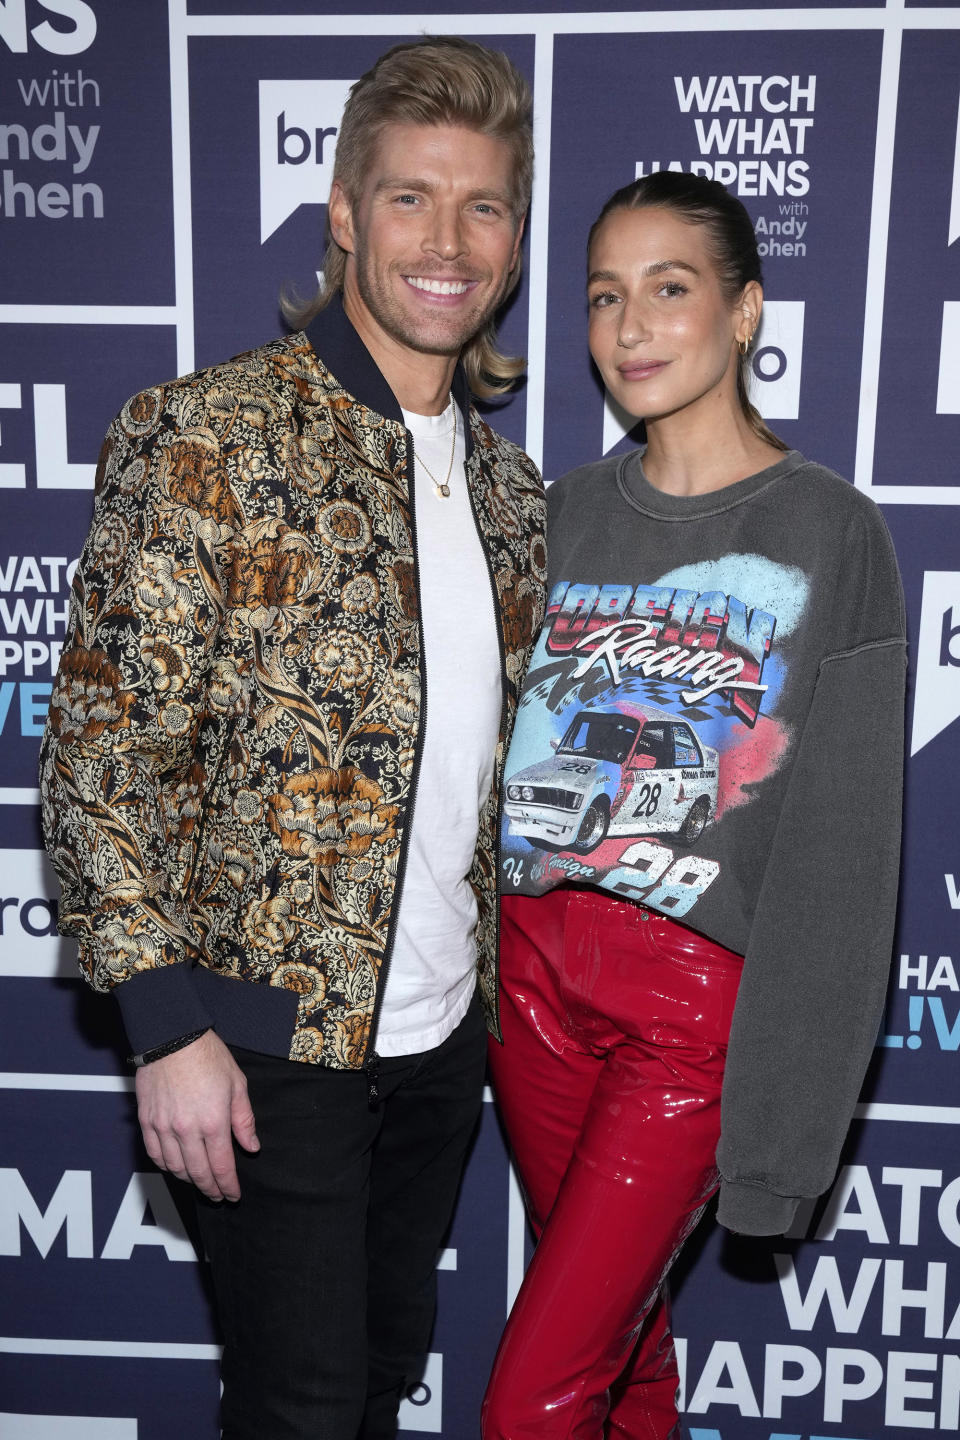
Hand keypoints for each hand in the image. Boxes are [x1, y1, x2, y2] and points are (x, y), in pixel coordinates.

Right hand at [135, 1030, 258, 1200]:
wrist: (171, 1036)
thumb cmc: (207, 1056)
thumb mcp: (237, 1083)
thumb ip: (244, 1120)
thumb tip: (251, 1147)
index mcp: (213, 1121)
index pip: (222, 1167)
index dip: (228, 1186)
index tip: (233, 1195)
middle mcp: (186, 1130)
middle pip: (199, 1173)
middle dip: (211, 1189)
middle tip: (219, 1196)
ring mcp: (163, 1127)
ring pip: (175, 1168)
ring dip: (189, 1180)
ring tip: (200, 1182)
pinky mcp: (147, 1121)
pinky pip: (155, 1155)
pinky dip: (167, 1167)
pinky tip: (176, 1167)